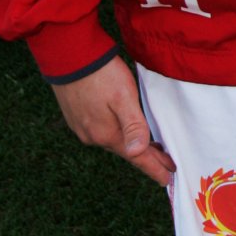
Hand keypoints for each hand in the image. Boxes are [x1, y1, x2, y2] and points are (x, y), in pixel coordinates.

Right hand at [51, 57, 175, 185]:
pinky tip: (125, 131)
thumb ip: (133, 125)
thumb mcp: (123, 96)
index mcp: (107, 134)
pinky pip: (103, 132)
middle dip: (148, 158)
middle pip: (127, 151)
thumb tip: (138, 152)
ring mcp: (83, 127)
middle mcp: (93, 136)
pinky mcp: (77, 117)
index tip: (167, 179)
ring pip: (114, 141)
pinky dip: (119, 135)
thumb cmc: (101, 73)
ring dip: (133, 146)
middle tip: (167, 164)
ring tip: (152, 148)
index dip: (154, 168)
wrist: (68, 56)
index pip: (136, 158)